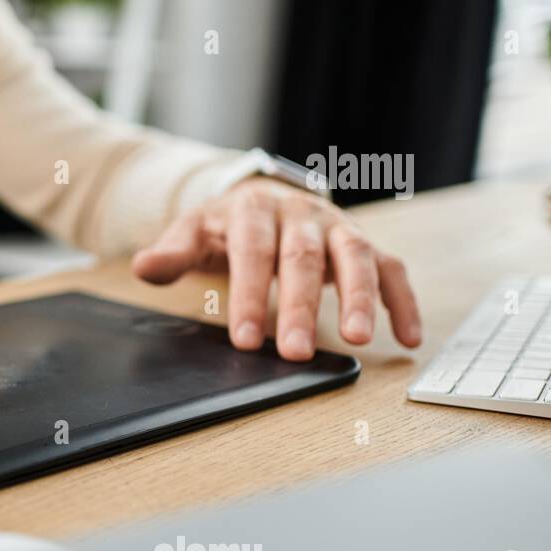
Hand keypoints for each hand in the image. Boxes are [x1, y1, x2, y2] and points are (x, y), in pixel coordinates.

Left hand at [131, 178, 421, 359]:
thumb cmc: (225, 226)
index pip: (252, 254)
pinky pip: (390, 269)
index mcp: (255, 209)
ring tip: (358, 339)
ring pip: (355, 257)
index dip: (249, 296)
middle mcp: (301, 213)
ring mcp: (337, 226)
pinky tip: (406, 337)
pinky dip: (402, 301)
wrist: (260, 198)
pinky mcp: (363, 244)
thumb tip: (144, 266)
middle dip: (300, 307)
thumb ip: (172, 253)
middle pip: (304, 259)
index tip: (243, 339)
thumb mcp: (192, 233)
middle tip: (296, 352)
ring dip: (360, 299)